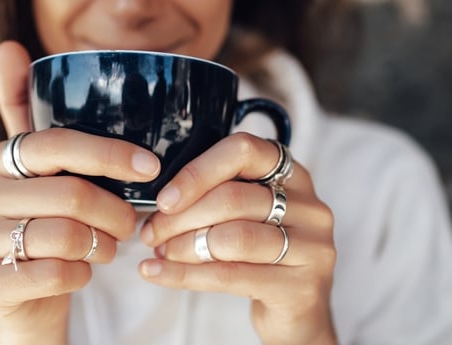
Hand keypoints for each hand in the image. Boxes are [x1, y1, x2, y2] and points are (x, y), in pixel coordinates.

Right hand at [0, 41, 159, 344]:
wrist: (23, 293)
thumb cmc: (44, 222)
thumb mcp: (41, 172)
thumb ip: (31, 116)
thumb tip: (9, 48)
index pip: (55, 145)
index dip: (110, 154)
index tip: (151, 167)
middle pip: (70, 196)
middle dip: (117, 213)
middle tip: (132, 224)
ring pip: (65, 237)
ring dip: (103, 245)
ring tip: (108, 247)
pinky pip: (55, 275)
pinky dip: (83, 274)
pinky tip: (82, 271)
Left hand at [138, 132, 336, 344]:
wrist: (296, 311)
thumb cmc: (261, 255)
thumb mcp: (247, 216)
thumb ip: (216, 196)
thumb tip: (160, 198)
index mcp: (292, 174)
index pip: (243, 151)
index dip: (197, 172)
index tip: (164, 199)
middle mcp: (309, 206)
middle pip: (232, 198)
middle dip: (180, 217)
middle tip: (151, 232)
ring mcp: (311, 247)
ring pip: (232, 238)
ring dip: (183, 246)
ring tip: (160, 252)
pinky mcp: (300, 286)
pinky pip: (229, 276)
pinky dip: (184, 275)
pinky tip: (157, 272)